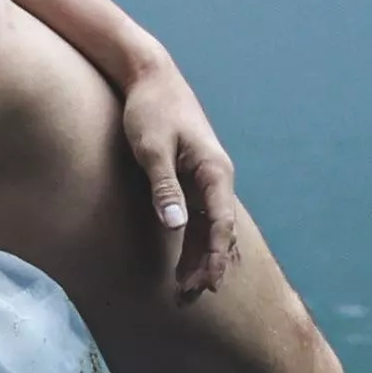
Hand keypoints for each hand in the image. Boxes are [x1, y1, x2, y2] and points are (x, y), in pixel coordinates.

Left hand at [116, 57, 239, 300]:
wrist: (150, 76)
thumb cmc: (150, 109)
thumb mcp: (152, 148)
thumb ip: (164, 187)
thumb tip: (176, 227)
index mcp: (214, 170)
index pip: (222, 222)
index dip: (216, 255)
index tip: (206, 284)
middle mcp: (217, 176)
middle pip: (220, 229)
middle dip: (210, 264)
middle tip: (192, 296)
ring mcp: (206, 176)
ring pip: (211, 226)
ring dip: (203, 256)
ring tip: (188, 289)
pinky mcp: (192, 176)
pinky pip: (201, 216)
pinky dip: (196, 241)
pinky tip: (188, 261)